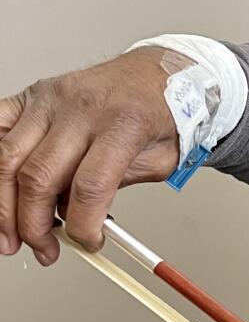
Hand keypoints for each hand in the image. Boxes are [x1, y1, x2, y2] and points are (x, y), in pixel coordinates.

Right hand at [0, 48, 180, 264]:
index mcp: (122, 124)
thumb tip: (81, 220)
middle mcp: (80, 108)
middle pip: (39, 176)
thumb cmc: (160, 112)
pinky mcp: (32, 95)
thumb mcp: (160, 159)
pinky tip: (3, 189)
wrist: (156, 72)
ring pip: (7, 157)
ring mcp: (50, 99)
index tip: (88, 243)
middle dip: (33, 224)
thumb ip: (119, 188)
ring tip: (12, 235)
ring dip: (4, 205)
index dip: (83, 226)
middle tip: (42, 249)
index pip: (90, 186)